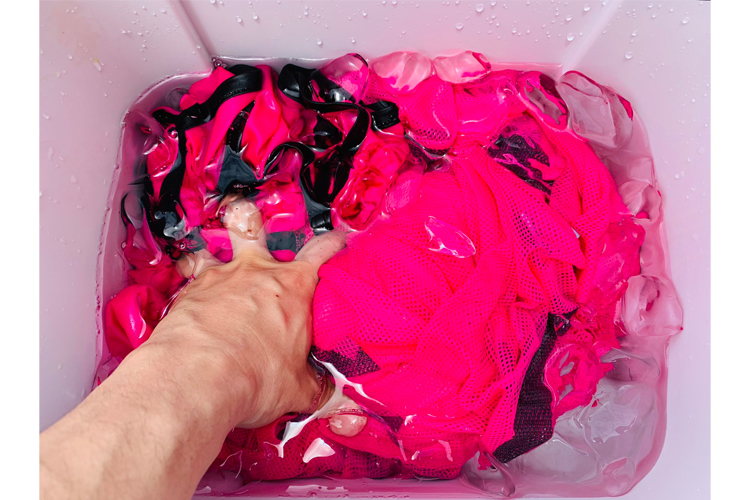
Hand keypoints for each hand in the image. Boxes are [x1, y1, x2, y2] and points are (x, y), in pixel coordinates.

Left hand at [159, 197, 346, 427]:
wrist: (195, 378)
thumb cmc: (254, 375)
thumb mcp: (297, 389)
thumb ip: (316, 388)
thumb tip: (332, 397)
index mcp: (293, 287)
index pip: (320, 252)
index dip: (332, 243)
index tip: (338, 239)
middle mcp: (255, 273)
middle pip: (254, 228)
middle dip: (251, 223)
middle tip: (250, 221)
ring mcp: (219, 278)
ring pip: (212, 250)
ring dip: (210, 254)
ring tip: (208, 259)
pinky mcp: (188, 294)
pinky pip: (188, 282)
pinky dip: (190, 292)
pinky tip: (190, 307)